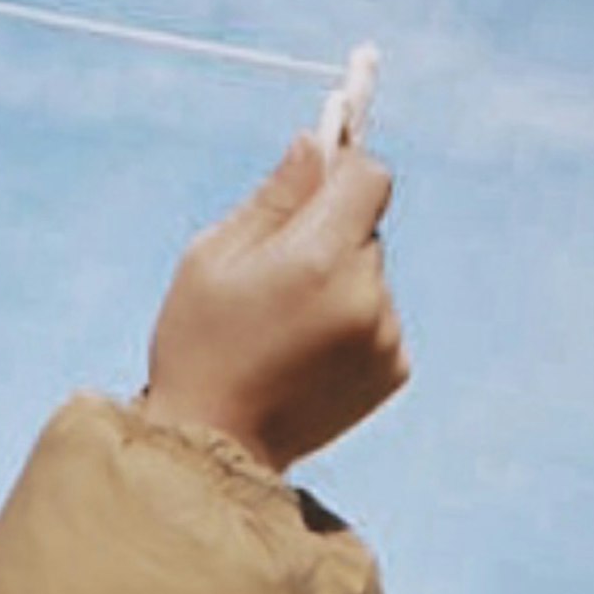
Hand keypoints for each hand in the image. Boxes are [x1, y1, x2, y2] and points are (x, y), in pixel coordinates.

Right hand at [139, 134, 405, 471]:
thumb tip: (316, 144)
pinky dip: (352, 323)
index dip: (343, 169)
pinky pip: (380, 317)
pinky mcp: (394, 369)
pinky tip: (306, 353)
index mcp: (318, 259)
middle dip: (329, 234)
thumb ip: (274, 196)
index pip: (369, 176)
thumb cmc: (199, 346)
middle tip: (275, 274)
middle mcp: (365, 295)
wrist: (216, 450)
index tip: (320, 175)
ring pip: (372, 274)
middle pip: (367, 226)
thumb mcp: (212, 257)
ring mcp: (385, 336)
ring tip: (285, 327)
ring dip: (340, 283)